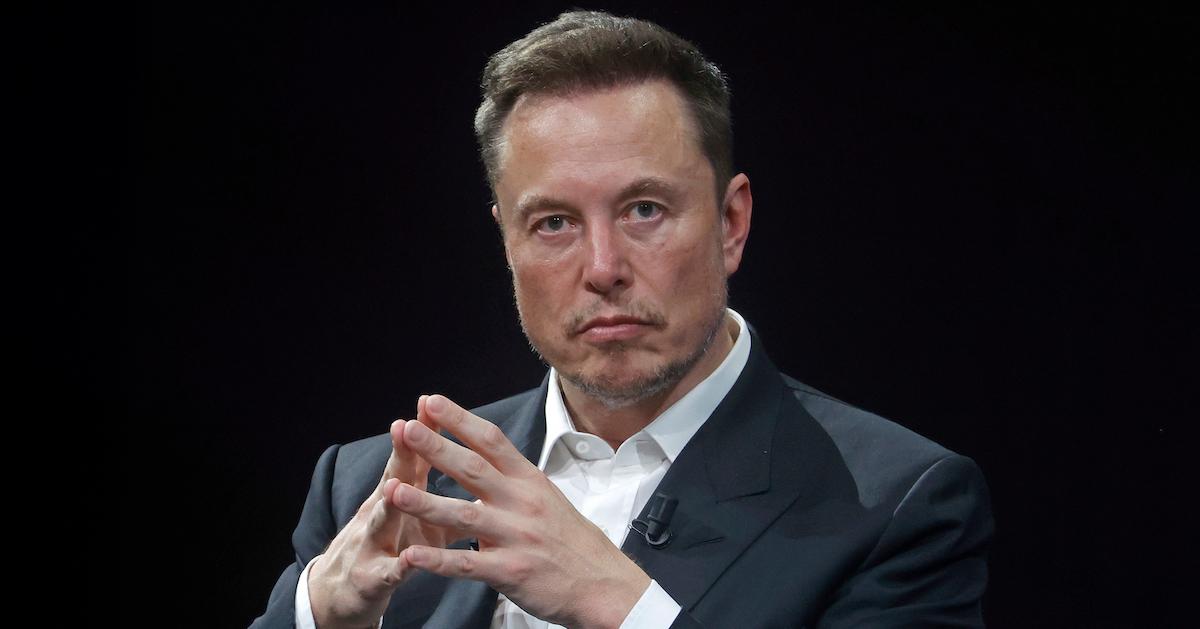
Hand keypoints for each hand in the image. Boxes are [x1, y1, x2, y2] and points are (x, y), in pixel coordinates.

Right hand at [307, 396, 465, 628]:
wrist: (341, 593)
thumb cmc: (390, 547)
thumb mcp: (418, 521)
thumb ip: (447, 500)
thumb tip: (484, 480)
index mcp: (398, 497)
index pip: (411, 459)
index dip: (421, 433)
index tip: (431, 403)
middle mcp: (382, 513)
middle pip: (393, 480)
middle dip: (400, 454)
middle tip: (406, 426)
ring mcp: (374, 544)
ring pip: (382, 521)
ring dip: (390, 504)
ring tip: (395, 487)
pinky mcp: (372, 579)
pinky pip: (389, 573)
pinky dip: (399, 566)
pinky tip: (410, 561)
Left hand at [393, 394, 651, 628]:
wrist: (604, 584)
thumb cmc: (573, 541)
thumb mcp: (548, 498)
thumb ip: (513, 480)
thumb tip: (484, 457)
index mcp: (529, 480)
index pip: (491, 440)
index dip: (459, 419)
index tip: (430, 401)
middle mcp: (522, 502)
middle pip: (473, 468)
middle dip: (436, 447)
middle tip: (407, 429)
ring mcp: (516, 536)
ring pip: (463, 515)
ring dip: (425, 502)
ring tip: (392, 491)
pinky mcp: (510, 571)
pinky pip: (467, 564)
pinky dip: (437, 561)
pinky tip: (412, 555)